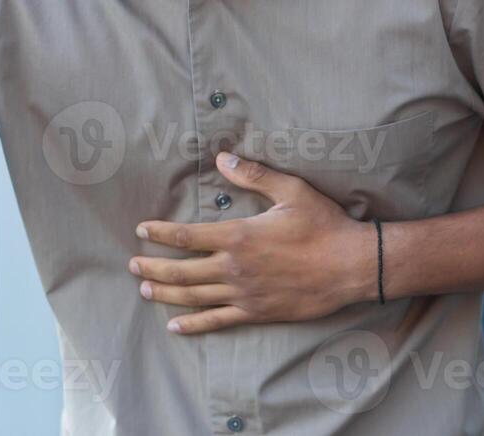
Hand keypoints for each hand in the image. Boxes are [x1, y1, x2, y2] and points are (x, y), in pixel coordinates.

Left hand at [129, 151, 374, 334]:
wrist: (351, 266)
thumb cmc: (323, 225)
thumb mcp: (290, 191)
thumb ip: (254, 175)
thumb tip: (223, 158)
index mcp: (238, 236)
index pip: (186, 236)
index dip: (160, 233)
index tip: (141, 230)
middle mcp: (234, 268)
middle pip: (181, 272)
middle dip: (152, 268)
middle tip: (132, 265)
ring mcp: (244, 295)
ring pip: (194, 297)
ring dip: (165, 295)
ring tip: (143, 290)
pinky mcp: (257, 313)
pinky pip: (218, 321)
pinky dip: (193, 325)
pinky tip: (175, 326)